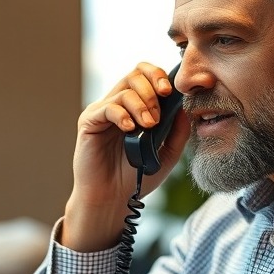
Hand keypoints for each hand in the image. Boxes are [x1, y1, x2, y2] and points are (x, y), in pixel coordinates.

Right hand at [62, 62, 190, 251]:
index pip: (146, 76)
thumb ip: (178, 132)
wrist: (113, 199)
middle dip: (152, 89)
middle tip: (158, 115)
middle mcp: (118, 105)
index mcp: (136, 107)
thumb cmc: (138, 177)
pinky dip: (122, 115)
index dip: (159, 76)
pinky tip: (131, 129)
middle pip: (135, 74)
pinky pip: (107, 108)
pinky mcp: (89, 122)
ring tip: (149, 126)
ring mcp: (103, 112)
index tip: (170, 92)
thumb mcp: (167, 154)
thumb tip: (184, 108)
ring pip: (125, 90)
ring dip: (142, 105)